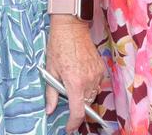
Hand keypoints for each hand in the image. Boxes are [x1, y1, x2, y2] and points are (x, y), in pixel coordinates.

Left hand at [44, 19, 104, 133]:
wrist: (71, 27)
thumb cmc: (58, 46)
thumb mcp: (50, 70)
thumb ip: (50, 93)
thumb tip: (49, 110)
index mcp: (74, 83)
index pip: (78, 112)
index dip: (73, 123)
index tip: (69, 127)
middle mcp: (88, 81)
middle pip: (86, 105)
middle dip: (77, 107)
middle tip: (67, 100)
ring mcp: (97, 75)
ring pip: (92, 95)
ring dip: (83, 95)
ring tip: (72, 82)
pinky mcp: (101, 69)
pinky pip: (97, 84)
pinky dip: (89, 85)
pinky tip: (80, 75)